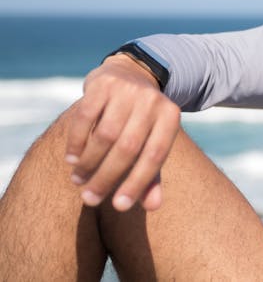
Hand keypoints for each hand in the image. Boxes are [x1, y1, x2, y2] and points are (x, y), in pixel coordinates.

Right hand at [65, 54, 180, 210]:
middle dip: (107, 178)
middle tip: (90, 199)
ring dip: (89, 162)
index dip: (138, 183)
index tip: (119, 207)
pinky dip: (77, 141)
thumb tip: (153, 206)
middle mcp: (152, 101)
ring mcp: (128, 90)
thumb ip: (153, 173)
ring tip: (78, 180)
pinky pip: (86, 117)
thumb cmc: (142, 121)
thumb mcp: (153, 141)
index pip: (155, 155)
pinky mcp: (103, 84)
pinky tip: (72, 159)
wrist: (130, 75)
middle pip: (128, 147)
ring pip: (105, 134)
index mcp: (171, 117)